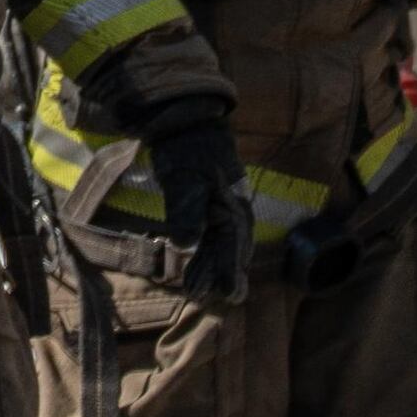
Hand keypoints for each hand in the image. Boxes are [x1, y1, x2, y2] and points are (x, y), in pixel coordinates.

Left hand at [129, 115, 253, 305]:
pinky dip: (204, 246)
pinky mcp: (205, 198)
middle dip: (221, 273)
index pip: (234, 246)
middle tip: (216, 298)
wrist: (183, 118)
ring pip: (218, 240)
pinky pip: (209, 229)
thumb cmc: (186, 148)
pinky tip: (197, 257)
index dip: (230, 271)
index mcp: (232, 205)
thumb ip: (187, 212)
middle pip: (229, 247)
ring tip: (200, 289)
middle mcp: (231, 207)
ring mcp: (219, 203)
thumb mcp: (186, 179)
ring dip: (210, 263)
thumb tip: (186, 245)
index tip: (230, 296)